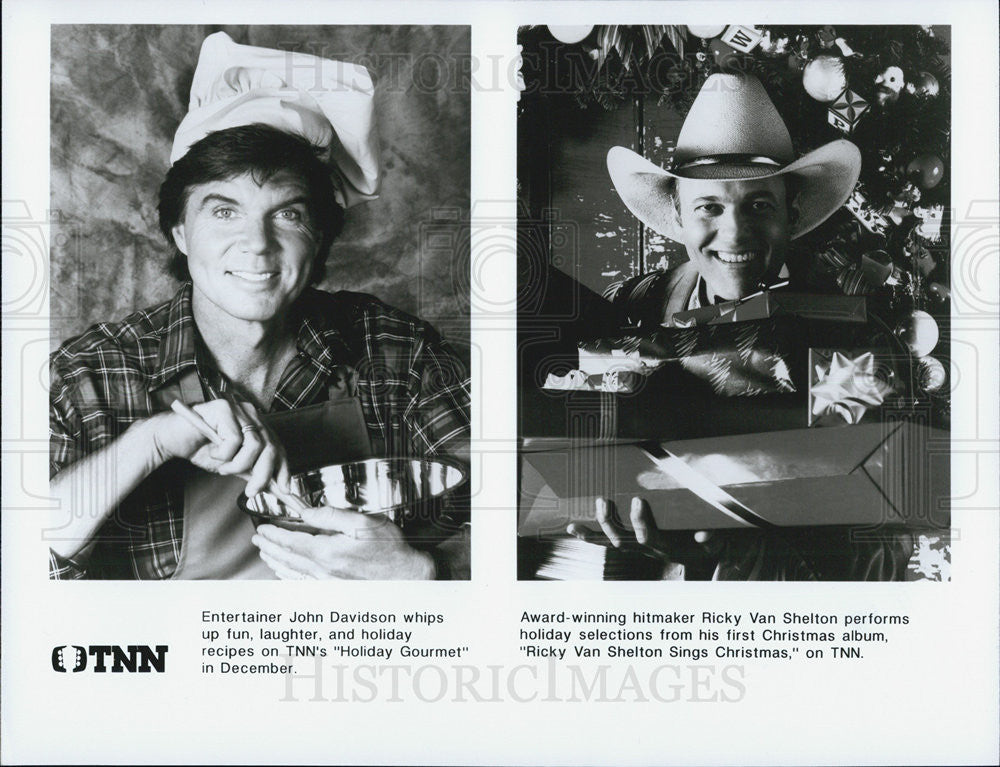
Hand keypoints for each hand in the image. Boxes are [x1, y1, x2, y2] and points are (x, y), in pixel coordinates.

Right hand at [146, 398, 289, 496]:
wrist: (171, 438)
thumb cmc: (202, 449)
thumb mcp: (232, 464)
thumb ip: (252, 469)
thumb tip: (273, 485)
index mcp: (256, 424)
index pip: (277, 446)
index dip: (283, 468)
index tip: (284, 488)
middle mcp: (251, 413)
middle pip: (270, 446)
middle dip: (263, 474)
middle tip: (252, 491)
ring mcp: (238, 408)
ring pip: (254, 445)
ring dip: (237, 464)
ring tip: (223, 466)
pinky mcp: (223, 408)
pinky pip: (234, 440)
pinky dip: (223, 454)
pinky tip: (212, 452)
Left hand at [251, 507, 434, 579]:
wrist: (406, 576)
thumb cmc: (389, 549)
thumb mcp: (363, 522)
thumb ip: (332, 516)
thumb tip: (306, 513)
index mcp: (327, 552)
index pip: (291, 542)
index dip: (274, 534)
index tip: (263, 528)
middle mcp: (323, 571)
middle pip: (287, 558)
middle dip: (269, 547)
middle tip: (259, 538)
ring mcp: (327, 583)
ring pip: (291, 572)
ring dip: (275, 561)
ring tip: (265, 553)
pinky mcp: (333, 590)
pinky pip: (302, 583)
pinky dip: (288, 576)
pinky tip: (285, 571)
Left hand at [567, 497, 713, 567]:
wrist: (698, 559)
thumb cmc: (706, 547)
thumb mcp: (716, 544)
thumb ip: (712, 540)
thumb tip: (703, 536)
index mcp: (666, 548)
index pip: (649, 537)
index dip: (640, 521)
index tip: (637, 501)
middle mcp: (647, 550)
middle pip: (623, 541)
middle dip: (611, 522)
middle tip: (604, 500)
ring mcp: (636, 548)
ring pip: (611, 542)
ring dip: (596, 528)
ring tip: (586, 514)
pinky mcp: (630, 545)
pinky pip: (604, 543)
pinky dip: (588, 537)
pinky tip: (573, 529)